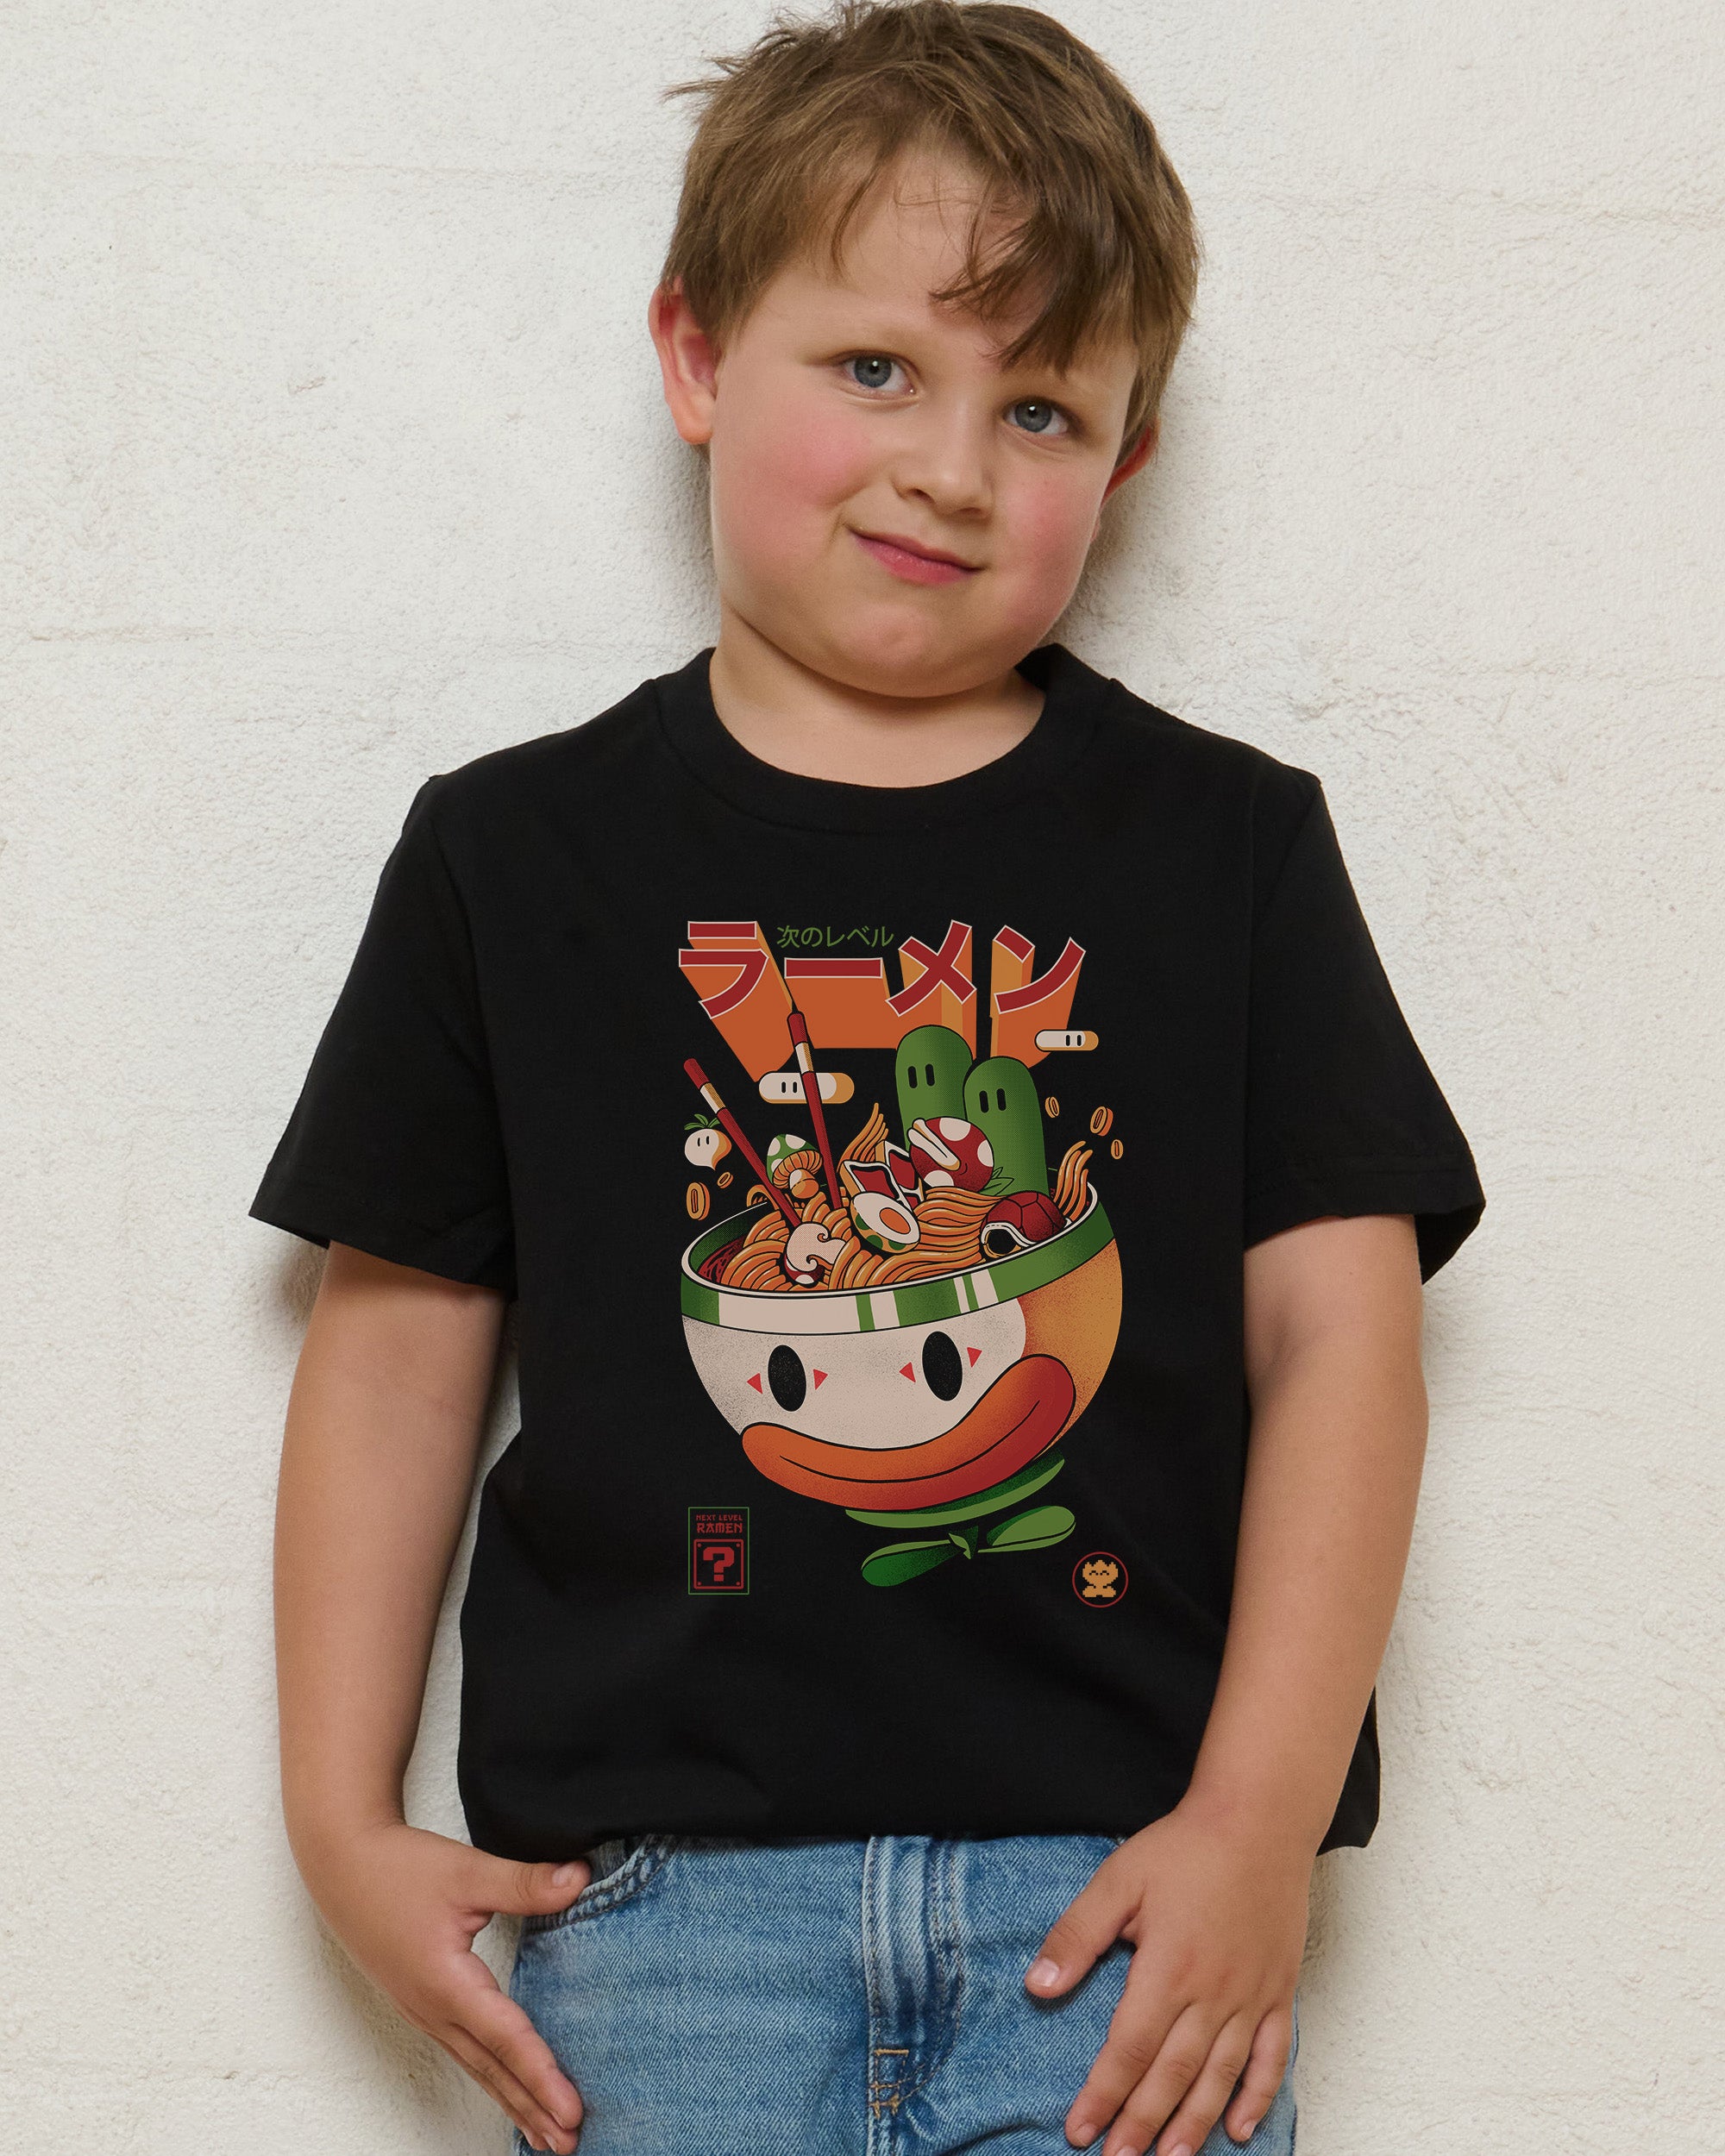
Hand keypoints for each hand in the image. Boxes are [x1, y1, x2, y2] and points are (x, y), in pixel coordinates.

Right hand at [297, 1818, 591, 2151]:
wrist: (341, 1865)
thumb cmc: (399, 1869)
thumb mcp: (466, 1871)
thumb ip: (524, 1882)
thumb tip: (580, 1879)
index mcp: (446, 1984)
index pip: (506, 2039)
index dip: (542, 2076)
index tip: (572, 2113)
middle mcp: (434, 2010)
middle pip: (492, 2070)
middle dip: (532, 2109)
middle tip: (570, 2145)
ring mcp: (424, 2011)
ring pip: (477, 2066)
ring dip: (512, 2102)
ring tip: (545, 2136)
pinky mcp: (421, 2003)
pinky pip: (463, 2052)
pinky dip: (490, 2078)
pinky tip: (506, 2087)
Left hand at [1024, 1798, 1311, 2154]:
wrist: (1259, 1821)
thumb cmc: (1186, 1848)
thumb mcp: (1118, 1879)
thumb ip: (1078, 1935)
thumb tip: (1038, 1986)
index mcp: (1168, 1969)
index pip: (1129, 2049)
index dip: (1103, 2095)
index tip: (1079, 2131)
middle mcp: (1212, 1994)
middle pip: (1172, 2076)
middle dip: (1140, 2124)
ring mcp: (1251, 1997)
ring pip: (1220, 2077)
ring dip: (1193, 2125)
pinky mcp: (1278, 1992)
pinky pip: (1270, 2058)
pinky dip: (1256, 2097)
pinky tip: (1239, 2128)